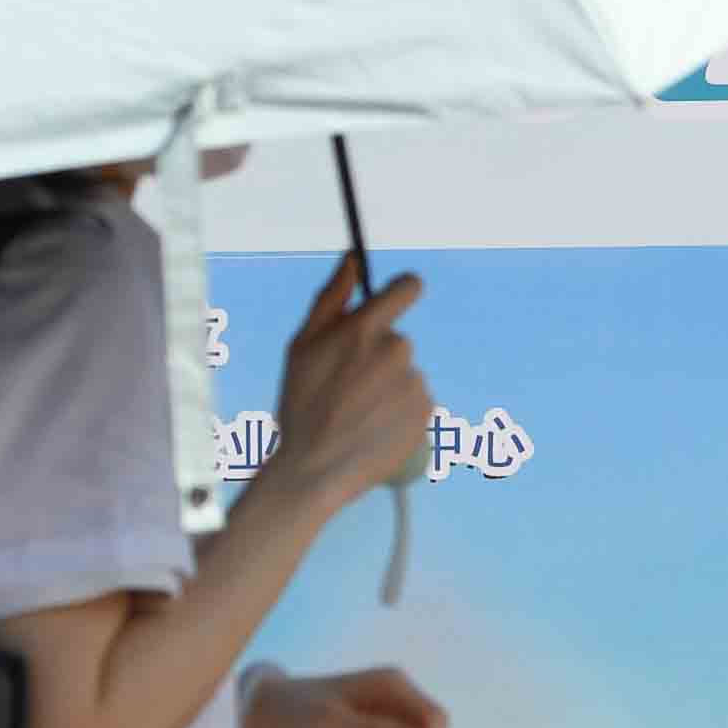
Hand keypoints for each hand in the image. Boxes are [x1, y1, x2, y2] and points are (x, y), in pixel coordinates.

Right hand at [272, 262, 436, 502]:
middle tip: (346, 386)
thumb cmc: (301, 405)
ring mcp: (414, 382)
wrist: (314, 469)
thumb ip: (331, 298)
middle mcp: (397, 351)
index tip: (393, 301)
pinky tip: (373, 426)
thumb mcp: (301, 346)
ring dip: (385, 385)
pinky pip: (413, 399)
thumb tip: (352, 258)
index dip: (401, 292)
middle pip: (395, 339)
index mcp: (365, 329)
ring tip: (356, 412)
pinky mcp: (426, 411)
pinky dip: (397, 410)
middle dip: (375, 355)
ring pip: (403, 372)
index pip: (407, 287)